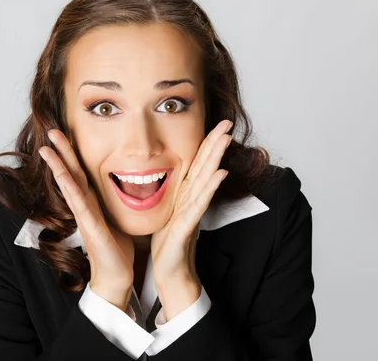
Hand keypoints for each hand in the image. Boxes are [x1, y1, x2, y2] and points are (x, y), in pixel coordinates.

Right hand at [39, 129, 134, 310]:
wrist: (116, 277)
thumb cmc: (118, 250)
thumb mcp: (117, 219)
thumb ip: (115, 203)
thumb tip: (126, 186)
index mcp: (92, 203)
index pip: (81, 173)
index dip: (73, 154)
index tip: (67, 134)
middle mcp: (84, 207)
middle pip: (71, 173)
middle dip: (61, 152)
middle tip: (52, 130)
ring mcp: (84, 216)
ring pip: (68, 185)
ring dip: (57, 165)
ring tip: (46, 148)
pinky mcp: (89, 228)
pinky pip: (78, 204)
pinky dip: (69, 188)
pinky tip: (62, 175)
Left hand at [151, 119, 232, 318]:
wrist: (169, 272)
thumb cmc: (167, 244)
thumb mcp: (169, 211)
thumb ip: (176, 193)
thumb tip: (172, 173)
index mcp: (185, 195)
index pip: (198, 164)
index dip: (208, 144)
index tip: (217, 123)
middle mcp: (191, 200)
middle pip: (205, 167)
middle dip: (216, 144)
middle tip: (227, 122)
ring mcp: (190, 213)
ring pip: (204, 181)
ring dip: (215, 159)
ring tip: (225, 140)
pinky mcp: (186, 228)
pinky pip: (198, 205)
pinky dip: (209, 189)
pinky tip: (218, 174)